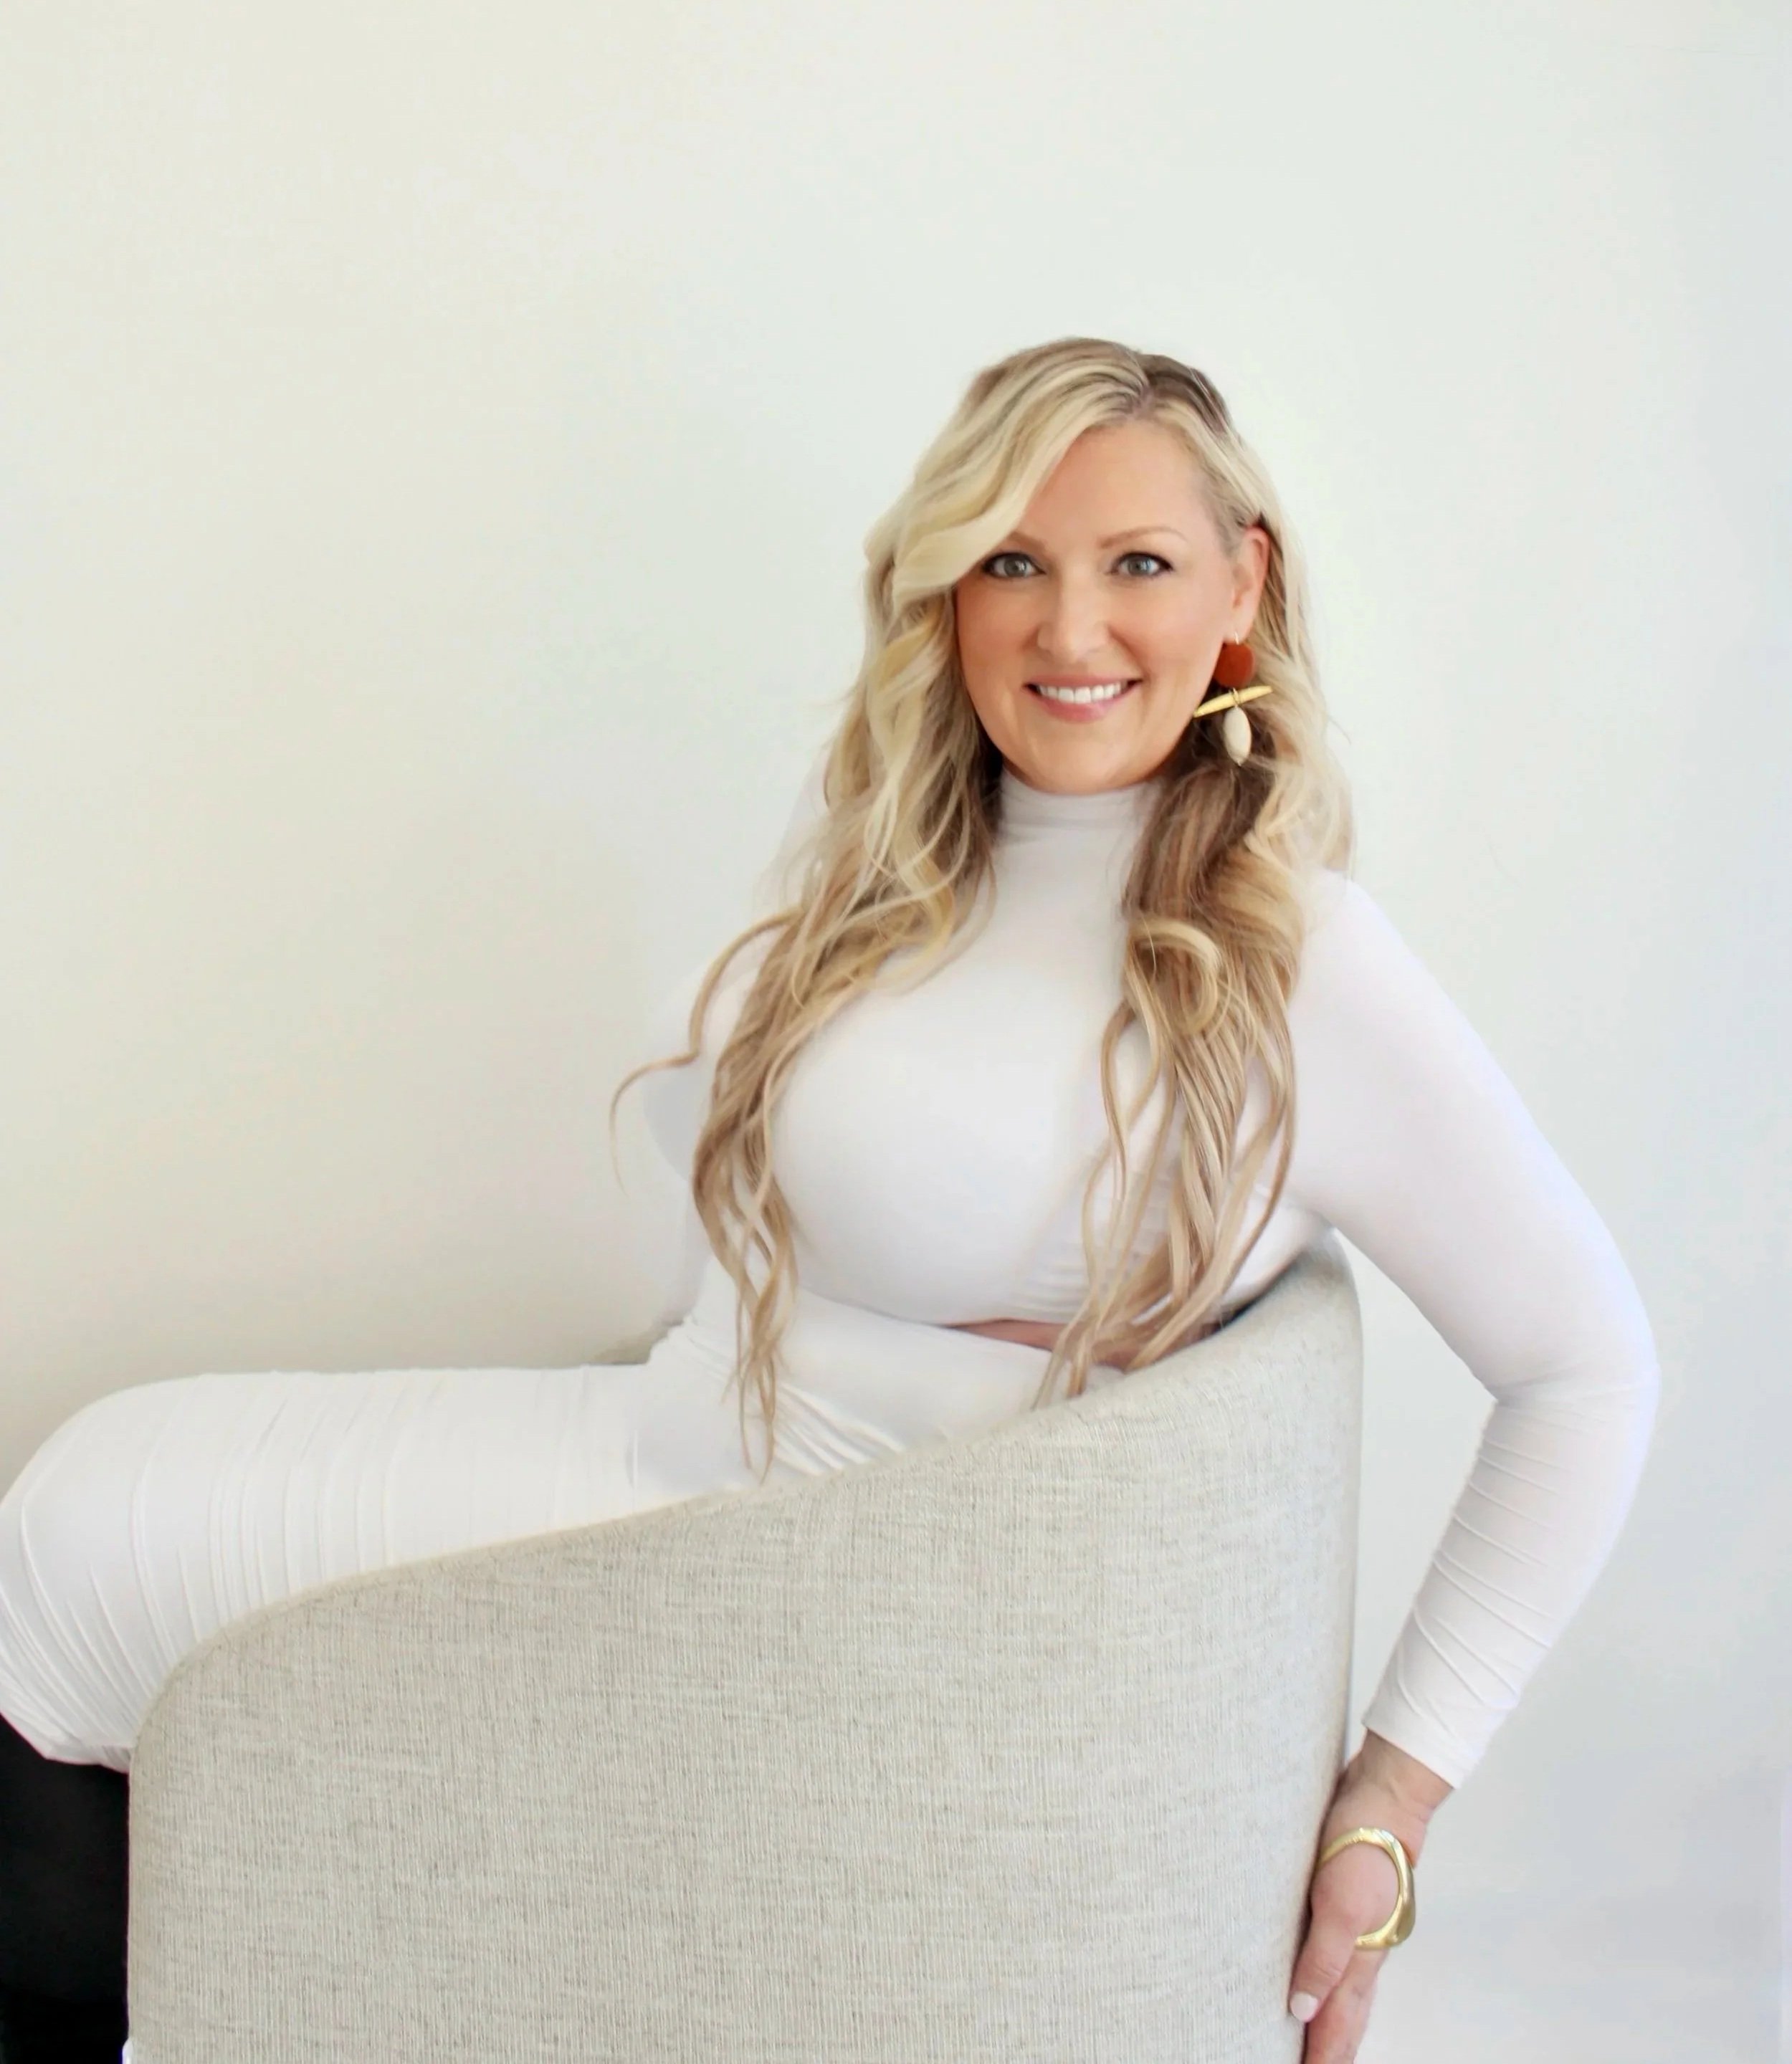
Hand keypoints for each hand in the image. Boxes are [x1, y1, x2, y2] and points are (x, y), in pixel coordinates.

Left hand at [1287, 1732, 1450, 2062]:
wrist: (1386, 1792)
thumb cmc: (1365, 1845)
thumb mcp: (1339, 1906)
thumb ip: (1323, 1958)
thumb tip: (1304, 2011)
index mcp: (1363, 1955)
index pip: (1341, 2022)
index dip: (1326, 2055)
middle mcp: (1365, 1944)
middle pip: (1348, 2012)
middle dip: (1331, 2047)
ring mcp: (1361, 1921)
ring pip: (1345, 1984)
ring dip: (1329, 2015)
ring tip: (1313, 2038)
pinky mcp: (1347, 1894)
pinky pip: (1335, 1948)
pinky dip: (1326, 1972)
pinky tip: (1315, 1967)